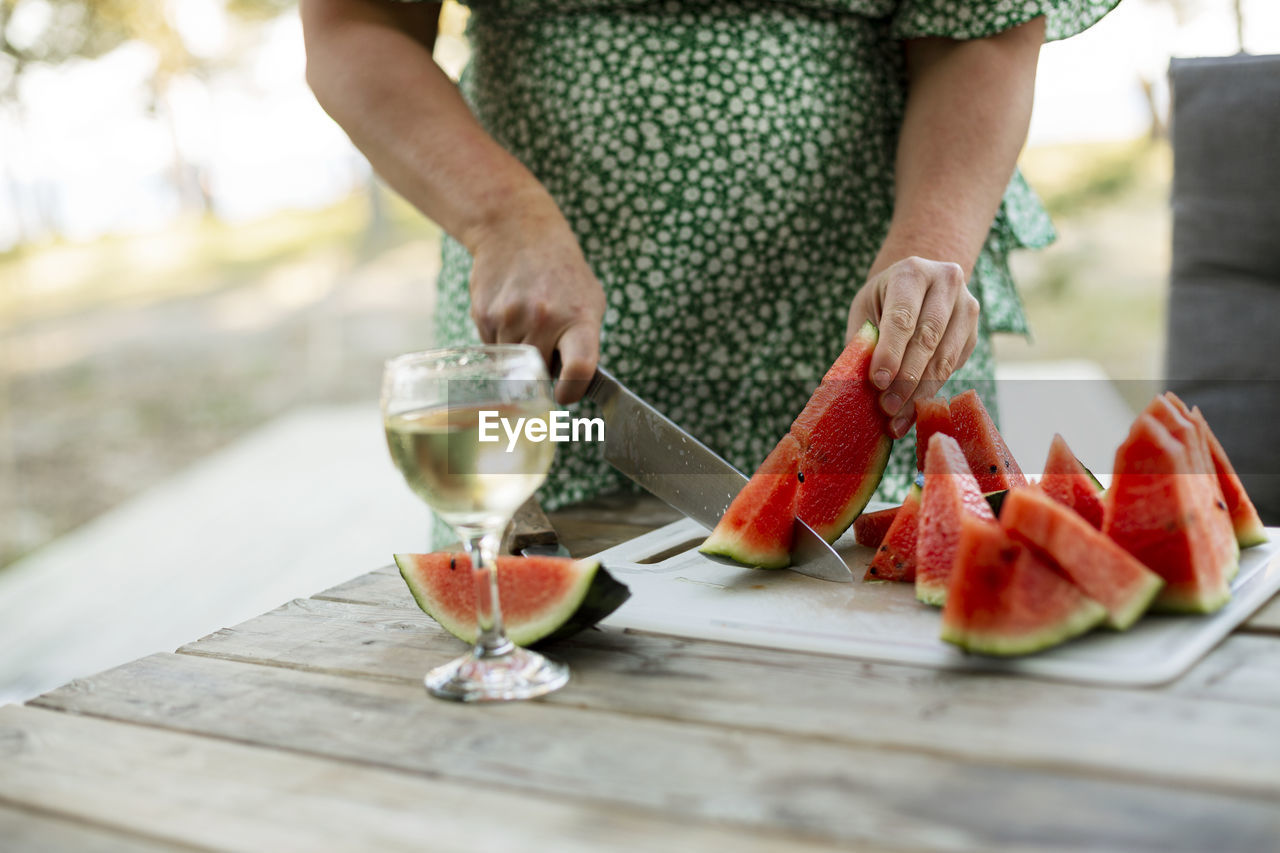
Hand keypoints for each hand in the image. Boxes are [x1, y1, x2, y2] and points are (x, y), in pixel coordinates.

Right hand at [467, 201, 604, 404]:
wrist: (518, 231)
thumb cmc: (563, 272)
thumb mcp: (590, 302)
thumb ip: (586, 343)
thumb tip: (578, 383)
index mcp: (579, 319)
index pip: (579, 369)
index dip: (571, 392)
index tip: (563, 395)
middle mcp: (544, 320)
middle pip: (539, 374)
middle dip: (542, 369)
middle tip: (547, 343)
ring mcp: (511, 319)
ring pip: (513, 365)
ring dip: (521, 354)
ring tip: (529, 320)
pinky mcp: (484, 316)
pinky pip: (494, 349)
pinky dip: (502, 340)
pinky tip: (511, 312)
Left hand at [846, 256, 979, 438]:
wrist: (918, 284)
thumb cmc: (884, 300)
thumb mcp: (866, 309)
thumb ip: (864, 341)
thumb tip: (857, 385)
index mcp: (912, 272)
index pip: (902, 316)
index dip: (890, 352)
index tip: (877, 382)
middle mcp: (946, 283)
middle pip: (927, 339)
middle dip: (905, 379)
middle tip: (886, 408)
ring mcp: (966, 306)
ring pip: (945, 357)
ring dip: (920, 392)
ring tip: (897, 418)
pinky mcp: (974, 331)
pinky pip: (954, 366)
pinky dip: (932, 391)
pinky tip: (913, 410)